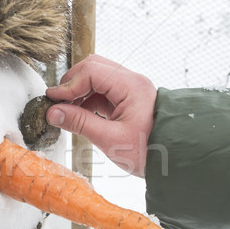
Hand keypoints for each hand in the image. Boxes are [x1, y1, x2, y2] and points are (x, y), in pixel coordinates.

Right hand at [46, 54, 156, 176]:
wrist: (177, 160)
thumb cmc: (150, 152)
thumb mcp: (110, 140)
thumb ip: (80, 123)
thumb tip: (53, 113)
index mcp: (130, 86)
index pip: (91, 72)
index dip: (68, 85)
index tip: (52, 100)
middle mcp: (131, 82)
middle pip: (93, 68)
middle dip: (72, 83)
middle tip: (57, 102)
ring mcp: (130, 89)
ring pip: (96, 79)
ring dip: (79, 92)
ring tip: (66, 112)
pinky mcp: (128, 100)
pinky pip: (102, 92)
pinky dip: (87, 100)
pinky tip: (79, 115)